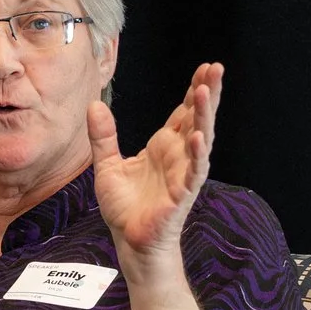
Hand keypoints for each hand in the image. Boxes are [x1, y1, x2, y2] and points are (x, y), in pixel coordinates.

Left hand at [91, 62, 221, 270]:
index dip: (194, 90)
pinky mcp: (182, 194)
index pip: (184, 112)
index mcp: (164, 147)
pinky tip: (199, 137)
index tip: (203, 68)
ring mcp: (183, 173)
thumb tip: (94, 105)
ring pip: (201, 139)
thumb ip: (103, 136)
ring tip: (208, 91)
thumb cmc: (125, 207)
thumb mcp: (107, 165)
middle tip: (216, 68)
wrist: (129, 241)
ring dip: (205, 116)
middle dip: (208, 93)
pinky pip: (193, 172)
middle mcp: (179, 156)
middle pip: (198, 118)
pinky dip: (197, 154)